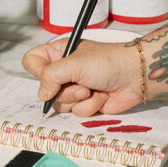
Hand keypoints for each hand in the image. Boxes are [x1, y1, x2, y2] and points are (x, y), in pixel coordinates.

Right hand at [22, 38, 142, 115]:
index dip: (37, 71)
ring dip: (78, 99)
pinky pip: (76, 112)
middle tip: (81, 83)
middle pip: (45, 90)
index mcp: (59, 53)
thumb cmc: (109, 61)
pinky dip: (90, 106)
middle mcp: (64, 71)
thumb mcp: (75, 63)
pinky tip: (101, 96)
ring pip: (60, 104)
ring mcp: (74, 88)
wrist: (136, 76)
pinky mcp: (85, 103)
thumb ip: (51, 76)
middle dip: (64, 90)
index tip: (49, 75)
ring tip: (93, 89)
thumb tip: (42, 94)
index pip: (32, 61)